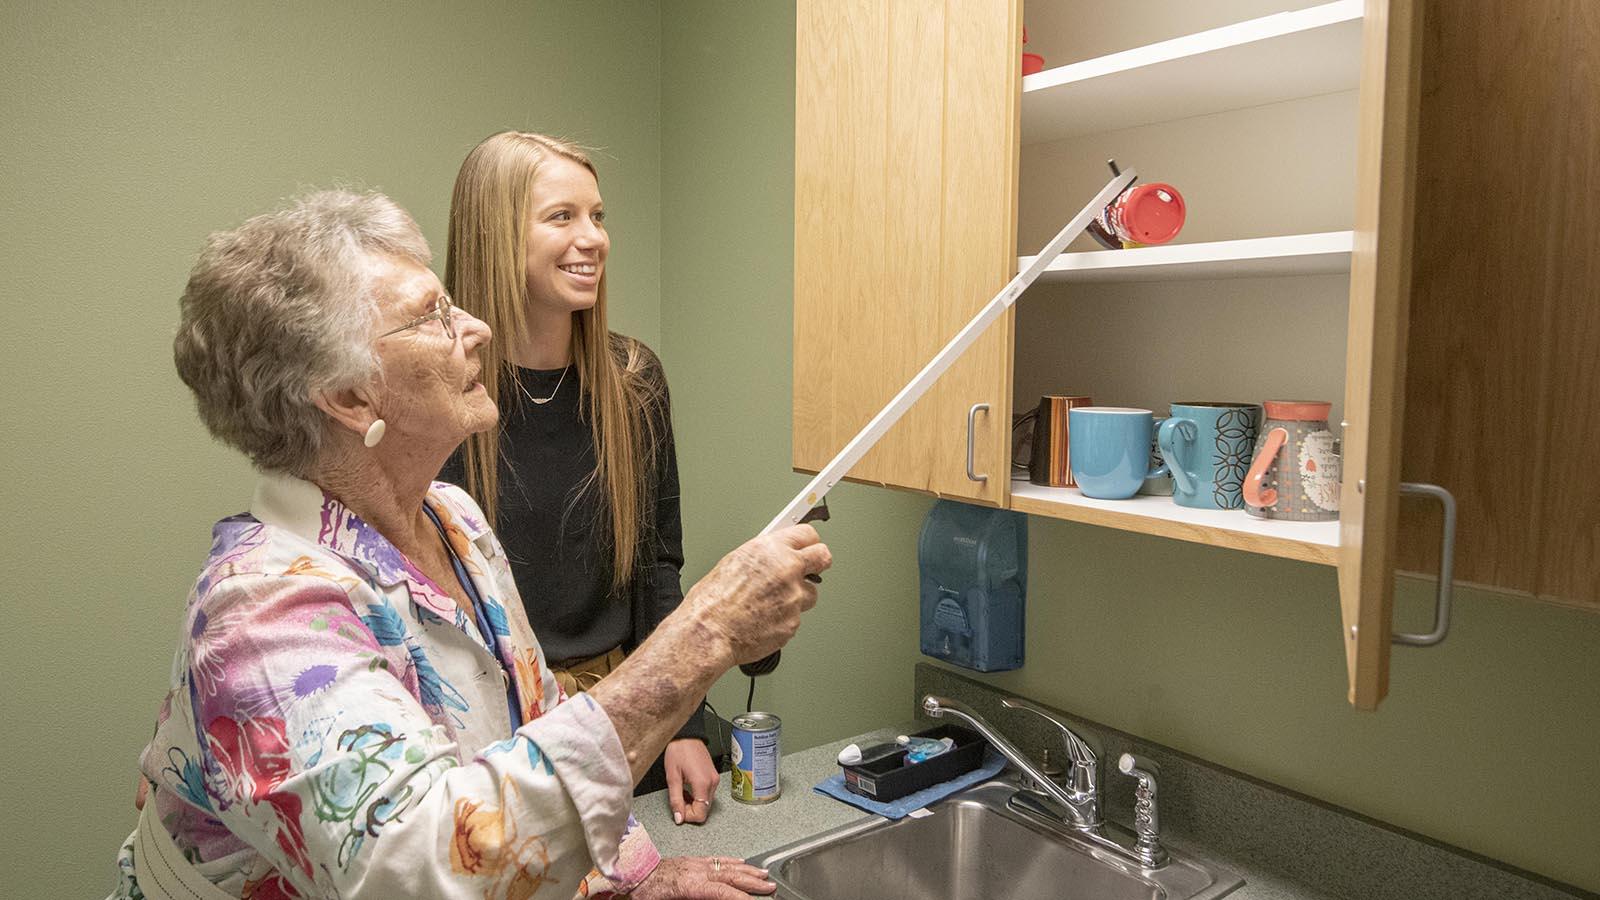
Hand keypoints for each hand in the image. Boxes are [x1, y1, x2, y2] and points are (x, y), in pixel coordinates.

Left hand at [630, 856, 774, 898]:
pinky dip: (733, 861)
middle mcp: (696, 871)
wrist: (632, 871)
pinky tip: (742, 862)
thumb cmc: (645, 891)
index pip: (722, 892)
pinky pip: (717, 858)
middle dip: (753, 882)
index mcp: (690, 885)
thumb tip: (714, 898)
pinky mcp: (692, 859)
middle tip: (770, 887)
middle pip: (731, 876)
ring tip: (764, 875)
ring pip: (727, 865)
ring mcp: (695, 863)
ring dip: (748, 871)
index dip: (739, 898)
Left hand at [665, 738, 720, 824]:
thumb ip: (675, 800)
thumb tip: (679, 817)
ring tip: (682, 792)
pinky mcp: (713, 777)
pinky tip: (688, 789)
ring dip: (693, 803)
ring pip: (706, 803)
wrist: (686, 735)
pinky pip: (707, 794)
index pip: (701, 814)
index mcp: (703, 783)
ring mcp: (714, 779)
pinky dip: (697, 796)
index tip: (679, 810)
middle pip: (705, 809)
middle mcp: (712, 782)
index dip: (688, 816)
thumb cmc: (678, 750)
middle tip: (678, 800)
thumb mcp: (672, 777)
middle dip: (690, 810)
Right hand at [684, 524, 831, 665]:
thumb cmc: (712, 601)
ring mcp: (794, 597)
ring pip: (810, 593)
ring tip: (771, 603)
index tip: (808, 545)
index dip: (808, 541)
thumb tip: (775, 556)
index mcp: (771, 549)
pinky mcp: (794, 622)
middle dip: (818, 562)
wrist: (709, 632)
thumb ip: (764, 557)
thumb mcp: (735, 561)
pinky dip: (784, 618)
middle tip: (811, 567)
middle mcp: (787, 570)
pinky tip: (763, 619)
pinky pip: (796, 617)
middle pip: (823, 557)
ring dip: (798, 597)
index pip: (807, 534)